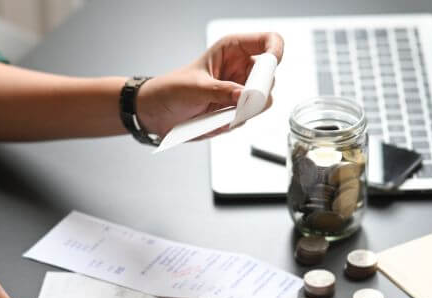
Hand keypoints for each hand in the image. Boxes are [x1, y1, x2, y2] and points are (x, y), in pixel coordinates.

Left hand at [137, 32, 283, 137]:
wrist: (156, 113)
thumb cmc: (170, 90)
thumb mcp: (196, 88)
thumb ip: (223, 92)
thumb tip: (247, 96)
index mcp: (233, 50)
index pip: (269, 42)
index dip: (275, 52)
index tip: (270, 68)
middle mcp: (240, 69)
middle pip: (270, 77)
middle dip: (258, 91)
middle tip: (241, 101)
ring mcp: (240, 91)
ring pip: (262, 101)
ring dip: (244, 110)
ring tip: (217, 113)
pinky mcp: (236, 111)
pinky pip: (247, 118)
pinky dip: (233, 122)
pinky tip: (213, 120)